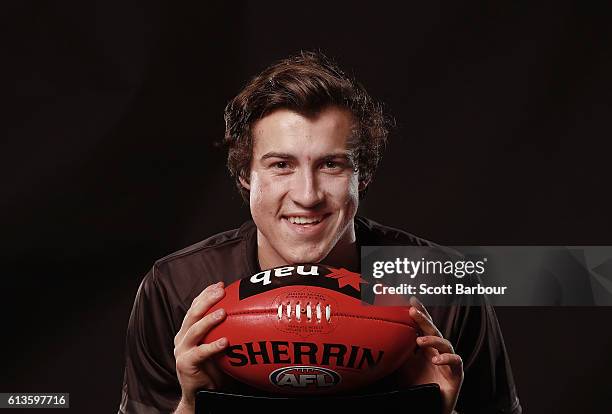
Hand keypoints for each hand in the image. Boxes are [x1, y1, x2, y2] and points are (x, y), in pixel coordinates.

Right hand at [173, 282, 227, 411]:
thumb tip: (248, 313)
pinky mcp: (185, 364)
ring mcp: (181, 350)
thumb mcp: (218, 345)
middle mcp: (182, 337)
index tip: (220, 284)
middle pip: (193, 313)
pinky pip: (200, 353)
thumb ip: (225, 330)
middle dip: (206, 300)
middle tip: (221, 291)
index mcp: (188, 330)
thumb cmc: (214, 368)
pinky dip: (212, 346)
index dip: (206, 294)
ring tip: (222, 313)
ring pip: (194, 330)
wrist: (202, 394)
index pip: (195, 307)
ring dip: (209, 320)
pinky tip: (225, 342)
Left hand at [398, 297, 462, 413]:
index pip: (423, 326)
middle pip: (433, 329)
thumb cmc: (416, 385)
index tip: (410, 299)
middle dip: (423, 319)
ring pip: (445, 342)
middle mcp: (438, 350)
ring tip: (420, 341)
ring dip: (432, 340)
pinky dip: (447, 358)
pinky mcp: (457, 373)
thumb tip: (376, 342)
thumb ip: (394, 353)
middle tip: (412, 311)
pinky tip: (436, 359)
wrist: (431, 407)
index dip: (419, 312)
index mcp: (426, 347)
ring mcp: (449, 360)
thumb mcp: (401, 367)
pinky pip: (456, 361)